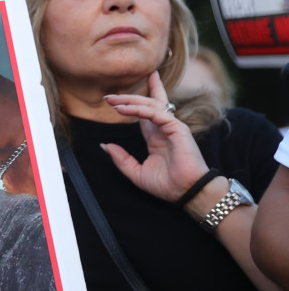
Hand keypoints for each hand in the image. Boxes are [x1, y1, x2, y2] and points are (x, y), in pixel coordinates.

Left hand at [102, 72, 207, 201]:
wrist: (186, 193)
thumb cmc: (167, 185)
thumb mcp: (136, 172)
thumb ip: (121, 159)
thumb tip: (105, 146)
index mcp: (155, 138)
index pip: (144, 114)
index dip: (130, 105)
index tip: (110, 101)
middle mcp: (164, 129)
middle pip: (148, 104)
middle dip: (128, 98)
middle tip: (108, 97)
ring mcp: (172, 127)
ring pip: (151, 105)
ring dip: (131, 100)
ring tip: (113, 100)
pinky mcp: (178, 128)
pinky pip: (156, 114)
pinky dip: (139, 109)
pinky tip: (123, 109)